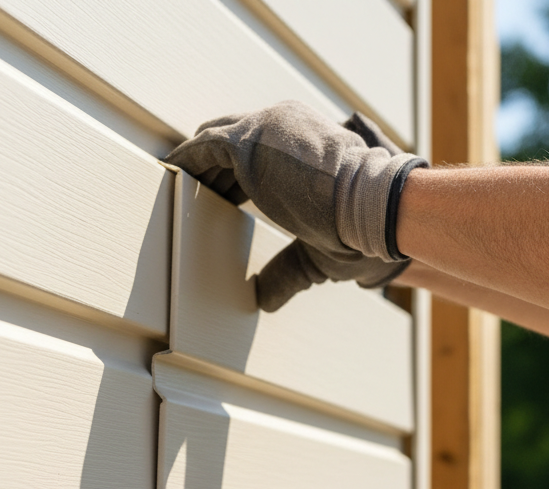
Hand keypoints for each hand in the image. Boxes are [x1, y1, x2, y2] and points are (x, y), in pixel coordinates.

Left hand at [166, 102, 425, 309]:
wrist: (376, 211)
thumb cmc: (360, 232)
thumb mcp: (314, 254)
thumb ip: (284, 271)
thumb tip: (263, 299)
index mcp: (307, 145)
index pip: (260, 153)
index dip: (236, 177)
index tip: (222, 197)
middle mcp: (285, 129)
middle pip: (233, 140)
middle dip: (212, 168)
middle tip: (192, 190)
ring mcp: (265, 131)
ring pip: (215, 141)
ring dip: (195, 163)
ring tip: (175, 182)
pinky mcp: (247, 144)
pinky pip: (203, 148)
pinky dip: (186, 159)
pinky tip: (172, 173)